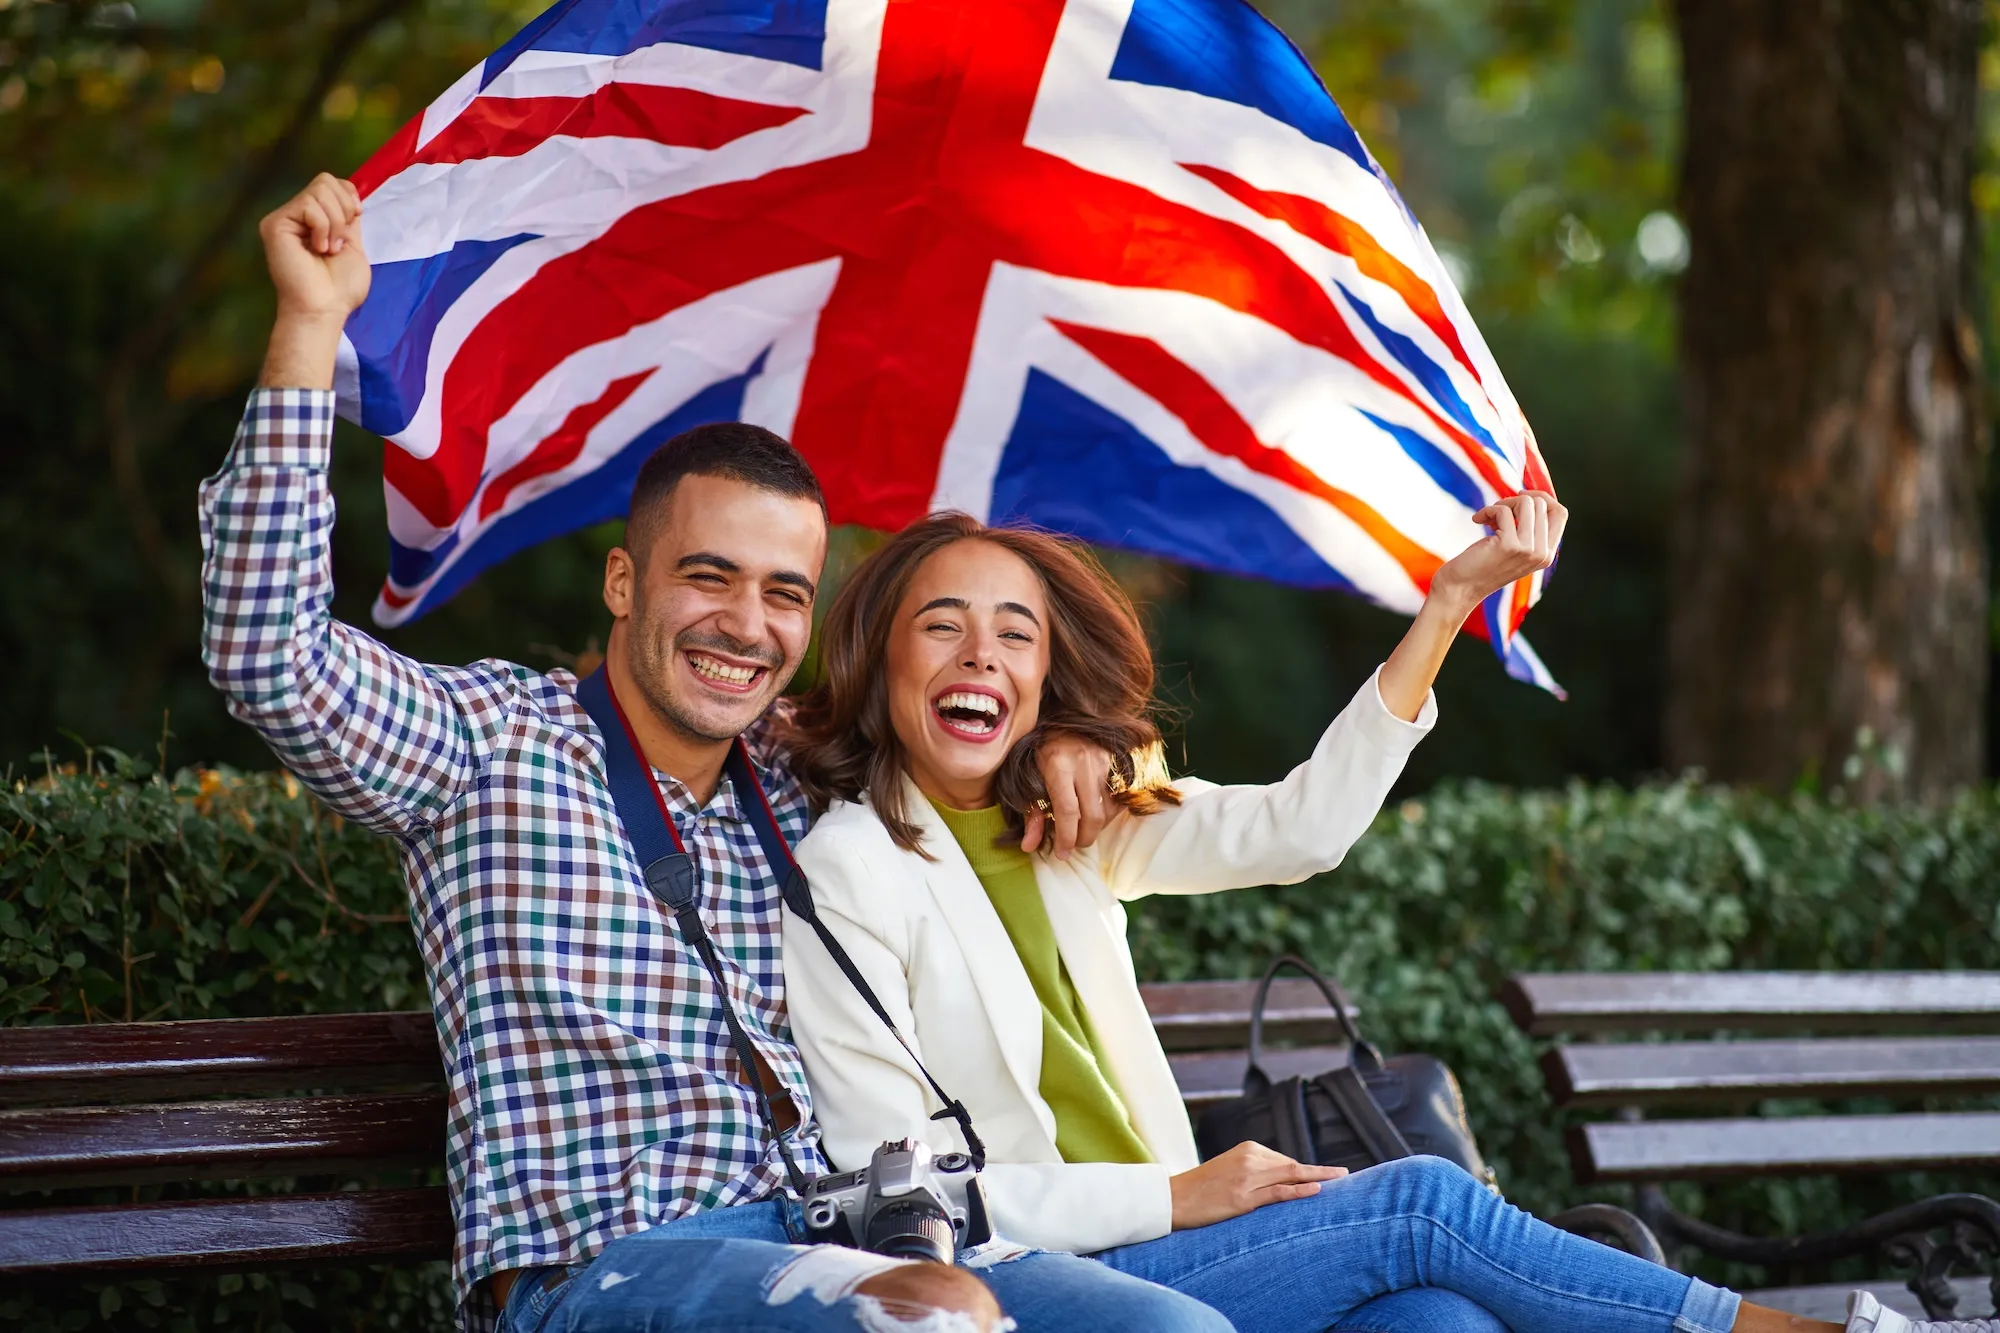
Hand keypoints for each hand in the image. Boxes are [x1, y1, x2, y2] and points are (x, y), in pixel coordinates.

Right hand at [259, 173, 368, 321]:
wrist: (325, 308)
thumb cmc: (340, 288)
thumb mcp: (353, 244)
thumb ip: (348, 218)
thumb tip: (350, 192)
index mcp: (314, 220)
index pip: (331, 183)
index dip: (349, 196)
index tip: (355, 218)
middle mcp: (296, 215)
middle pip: (325, 180)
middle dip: (344, 210)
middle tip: (339, 242)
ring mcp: (284, 218)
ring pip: (319, 190)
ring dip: (335, 223)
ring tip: (329, 249)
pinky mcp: (275, 224)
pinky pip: (309, 206)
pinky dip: (324, 227)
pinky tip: (318, 249)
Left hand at [1023, 735, 1113, 858]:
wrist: (1060, 721)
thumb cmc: (1040, 753)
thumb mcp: (1028, 780)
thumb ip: (1031, 814)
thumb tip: (1028, 846)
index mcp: (1058, 765)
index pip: (1068, 811)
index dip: (1067, 837)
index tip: (1062, 853)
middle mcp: (1084, 762)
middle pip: (1093, 815)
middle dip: (1084, 838)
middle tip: (1073, 845)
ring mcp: (1103, 761)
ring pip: (1108, 809)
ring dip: (1096, 828)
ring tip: (1081, 830)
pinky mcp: (1116, 762)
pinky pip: (1117, 798)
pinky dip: (1107, 813)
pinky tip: (1093, 814)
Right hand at [1168, 1142, 1346, 1229]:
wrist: (1173, 1199)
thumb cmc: (1201, 1188)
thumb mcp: (1229, 1170)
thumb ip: (1254, 1170)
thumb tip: (1281, 1179)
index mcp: (1247, 1149)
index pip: (1285, 1161)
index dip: (1306, 1172)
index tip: (1326, 1176)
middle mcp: (1249, 1159)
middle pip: (1293, 1165)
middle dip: (1321, 1171)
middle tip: (1345, 1175)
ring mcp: (1247, 1179)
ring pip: (1290, 1176)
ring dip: (1318, 1179)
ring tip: (1340, 1182)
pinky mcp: (1243, 1199)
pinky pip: (1277, 1193)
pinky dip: (1299, 1191)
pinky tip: (1317, 1190)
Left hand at [1429, 490, 1566, 614]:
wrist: (1460, 589)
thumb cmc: (1483, 563)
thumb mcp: (1512, 545)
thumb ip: (1527, 527)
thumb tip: (1530, 495)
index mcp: (1547, 554)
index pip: (1560, 513)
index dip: (1542, 497)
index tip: (1520, 496)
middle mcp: (1542, 553)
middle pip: (1542, 504)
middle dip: (1516, 500)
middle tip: (1497, 512)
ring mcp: (1528, 550)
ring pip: (1526, 503)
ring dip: (1503, 503)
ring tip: (1489, 517)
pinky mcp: (1509, 545)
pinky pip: (1503, 510)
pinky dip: (1487, 510)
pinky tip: (1478, 520)